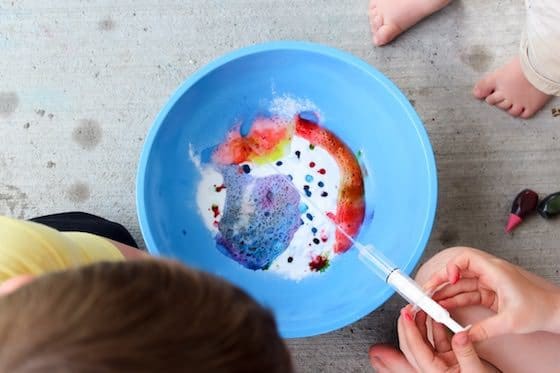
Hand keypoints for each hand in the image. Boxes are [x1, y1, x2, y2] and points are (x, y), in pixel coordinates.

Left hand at [397, 306, 490, 372]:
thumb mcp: (474, 370)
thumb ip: (465, 352)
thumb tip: (460, 334)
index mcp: (433, 371)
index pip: (415, 347)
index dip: (409, 329)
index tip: (405, 314)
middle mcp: (433, 367)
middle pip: (412, 343)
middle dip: (408, 325)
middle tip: (408, 309)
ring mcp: (440, 363)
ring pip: (423, 341)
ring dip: (421, 325)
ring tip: (422, 310)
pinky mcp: (449, 359)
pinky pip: (437, 342)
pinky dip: (436, 329)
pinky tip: (437, 319)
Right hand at [424, 247, 559, 341]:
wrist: (556, 312)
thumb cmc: (541, 308)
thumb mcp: (511, 322)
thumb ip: (484, 329)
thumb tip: (464, 335)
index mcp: (495, 271)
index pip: (466, 258)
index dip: (452, 266)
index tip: (447, 280)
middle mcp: (489, 273)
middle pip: (458, 271)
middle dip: (440, 280)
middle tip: (426, 291)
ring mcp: (488, 282)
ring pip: (460, 283)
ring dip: (445, 292)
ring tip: (431, 302)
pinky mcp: (489, 293)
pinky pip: (467, 293)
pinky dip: (455, 300)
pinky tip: (444, 306)